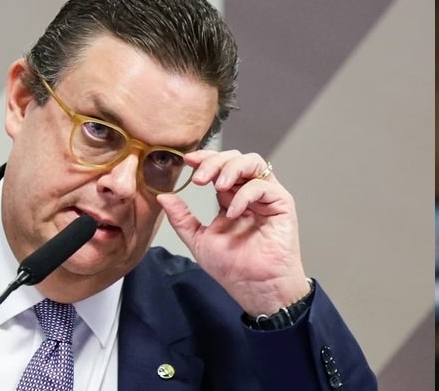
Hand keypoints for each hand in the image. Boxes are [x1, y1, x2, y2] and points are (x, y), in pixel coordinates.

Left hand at [157, 150, 309, 315]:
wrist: (254, 288)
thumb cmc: (232, 268)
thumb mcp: (198, 239)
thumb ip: (181, 217)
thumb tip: (163, 197)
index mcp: (230, 197)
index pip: (218, 166)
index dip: (204, 158)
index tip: (188, 161)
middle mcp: (248, 192)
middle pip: (234, 158)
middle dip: (214, 162)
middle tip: (199, 178)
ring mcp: (265, 197)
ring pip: (252, 162)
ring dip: (231, 168)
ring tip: (216, 186)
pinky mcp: (281, 204)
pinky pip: (263, 186)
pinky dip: (245, 194)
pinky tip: (233, 212)